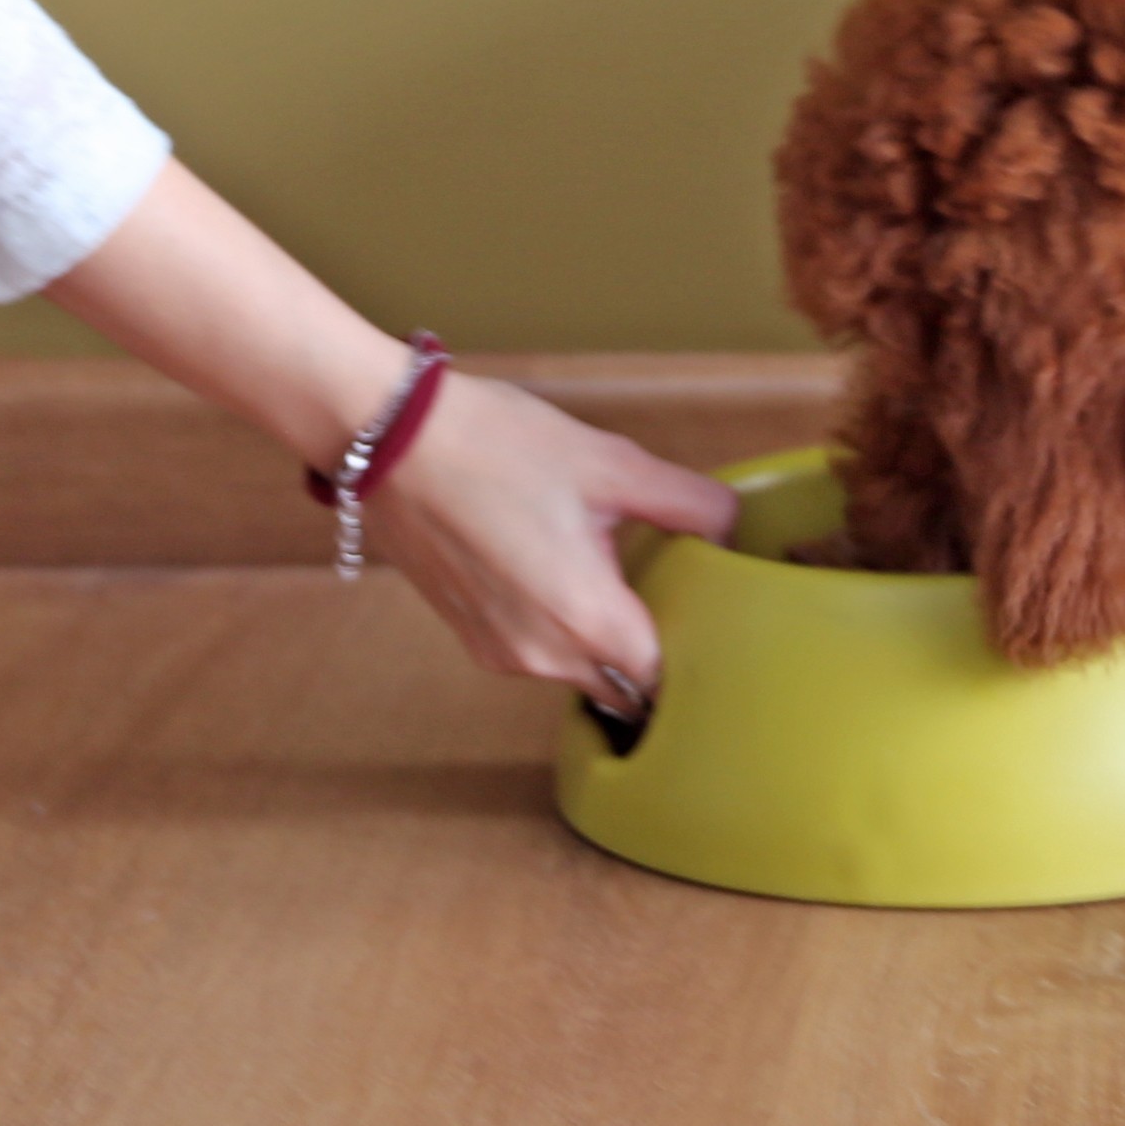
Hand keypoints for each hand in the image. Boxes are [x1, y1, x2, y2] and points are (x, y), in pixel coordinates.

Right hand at [361, 373, 744, 711]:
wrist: (391, 440)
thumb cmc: (497, 446)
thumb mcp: (611, 463)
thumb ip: (689, 503)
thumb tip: (733, 528)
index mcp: (587, 619)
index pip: (665, 678)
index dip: (689, 649)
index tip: (702, 614)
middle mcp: (543, 655)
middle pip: (623, 685)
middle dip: (646, 648)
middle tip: (663, 587)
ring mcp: (501, 653)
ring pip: (578, 671)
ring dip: (599, 636)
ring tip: (605, 567)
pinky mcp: (472, 638)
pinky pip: (536, 652)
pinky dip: (556, 627)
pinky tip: (553, 566)